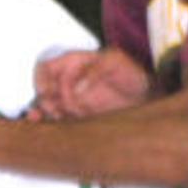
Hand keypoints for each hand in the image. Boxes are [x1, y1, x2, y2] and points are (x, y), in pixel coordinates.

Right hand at [31, 48, 149, 119]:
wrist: (145, 95)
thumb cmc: (131, 73)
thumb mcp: (116, 62)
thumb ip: (95, 70)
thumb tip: (78, 87)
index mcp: (74, 62)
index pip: (48, 68)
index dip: (46, 80)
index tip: (55, 93)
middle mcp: (68, 79)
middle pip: (42, 87)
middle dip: (46, 99)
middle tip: (58, 110)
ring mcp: (71, 96)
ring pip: (45, 102)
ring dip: (46, 111)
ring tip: (59, 118)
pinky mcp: (76, 113)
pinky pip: (55, 116)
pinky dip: (46, 121)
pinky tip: (42, 125)